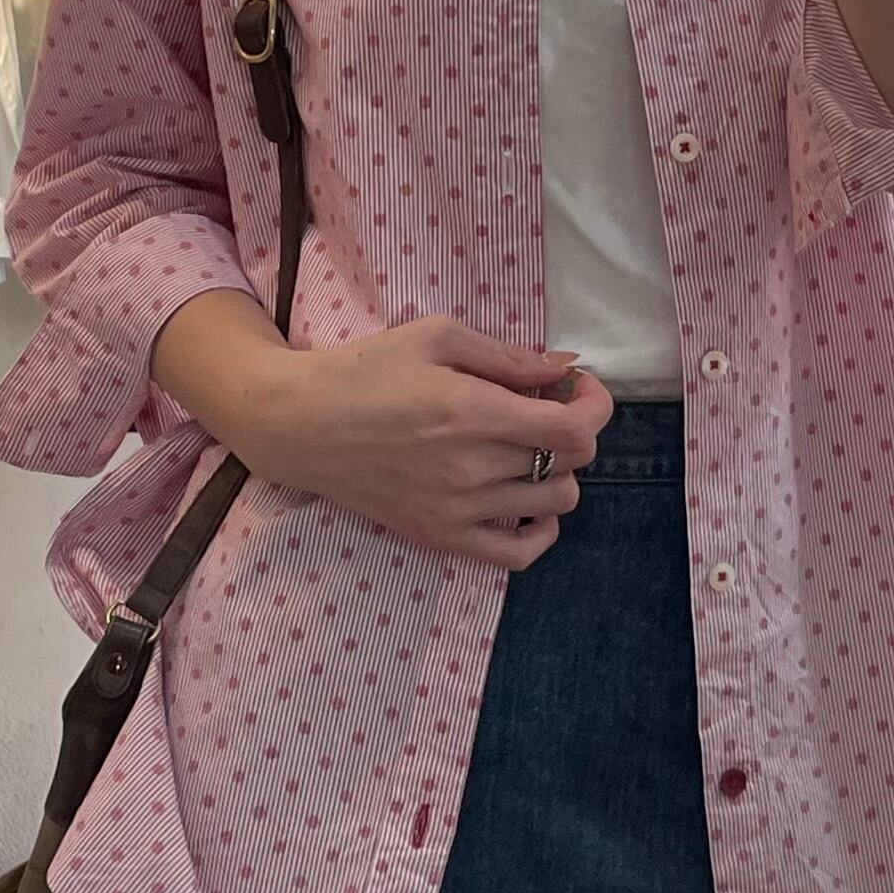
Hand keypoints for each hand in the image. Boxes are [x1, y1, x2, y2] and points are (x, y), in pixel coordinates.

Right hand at [171, 303, 613, 570]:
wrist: (299, 424)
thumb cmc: (366, 370)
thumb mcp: (437, 337)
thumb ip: (508, 356)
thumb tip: (565, 367)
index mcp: (474, 411)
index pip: (576, 431)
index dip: (593, 406)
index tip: (576, 388)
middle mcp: (472, 468)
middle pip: (571, 465)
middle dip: (572, 431)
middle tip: (546, 410)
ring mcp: (457, 510)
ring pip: (555, 505)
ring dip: (556, 473)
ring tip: (528, 452)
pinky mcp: (440, 537)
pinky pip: (518, 555)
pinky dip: (540, 532)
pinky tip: (527, 503)